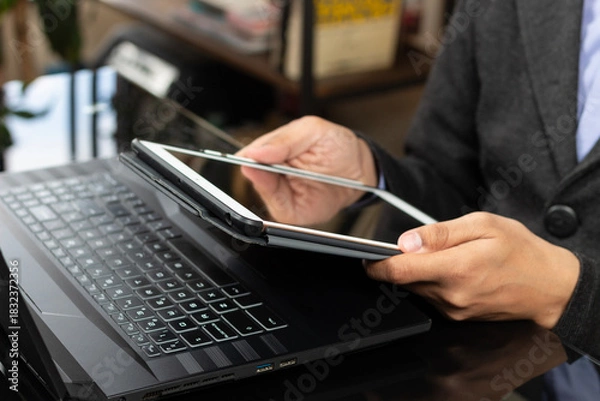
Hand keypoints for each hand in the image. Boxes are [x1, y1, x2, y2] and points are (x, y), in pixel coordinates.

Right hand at [236, 116, 377, 225]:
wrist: (360, 172)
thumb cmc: (338, 147)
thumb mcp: (314, 130)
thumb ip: (285, 139)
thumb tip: (256, 152)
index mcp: (274, 147)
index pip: (249, 153)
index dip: (250, 156)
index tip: (254, 158)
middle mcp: (273, 170)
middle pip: (251, 173)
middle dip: (259, 171)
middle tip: (276, 166)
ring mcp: (280, 191)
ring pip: (262, 191)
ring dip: (272, 186)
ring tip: (291, 175)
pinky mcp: (289, 210)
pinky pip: (276, 209)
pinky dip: (280, 202)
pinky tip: (292, 194)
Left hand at [364, 212, 579, 328]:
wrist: (550, 286)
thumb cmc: (520, 250)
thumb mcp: (483, 225)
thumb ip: (440, 233)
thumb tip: (406, 241)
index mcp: (454, 268)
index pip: (399, 271)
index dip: (376, 264)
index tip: (366, 257)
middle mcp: (450, 294)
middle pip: (404, 280)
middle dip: (402, 262)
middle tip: (416, 245)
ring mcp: (454, 309)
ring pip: (417, 288)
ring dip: (419, 272)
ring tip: (446, 255)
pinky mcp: (458, 315)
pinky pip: (432, 296)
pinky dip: (433, 282)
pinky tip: (453, 269)